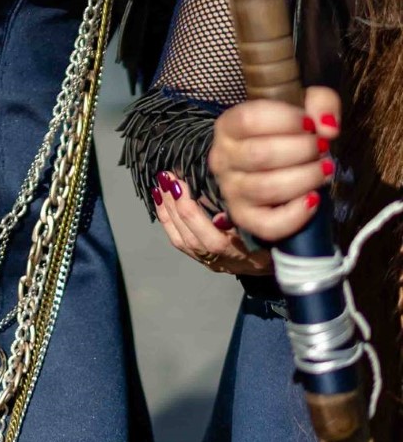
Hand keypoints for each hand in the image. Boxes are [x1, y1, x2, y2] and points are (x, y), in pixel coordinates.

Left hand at [151, 169, 270, 275]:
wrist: (283, 263)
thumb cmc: (275, 234)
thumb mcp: (269, 221)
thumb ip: (246, 209)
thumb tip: (223, 185)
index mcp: (241, 251)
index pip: (210, 238)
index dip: (191, 209)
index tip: (182, 181)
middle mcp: (223, 259)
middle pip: (190, 237)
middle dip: (174, 205)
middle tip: (166, 178)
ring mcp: (211, 261)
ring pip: (181, 240)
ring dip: (167, 212)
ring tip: (159, 188)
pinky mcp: (204, 260)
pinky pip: (179, 242)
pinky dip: (167, 222)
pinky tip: (161, 203)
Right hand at [208, 85, 340, 243]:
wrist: (272, 160)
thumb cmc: (286, 132)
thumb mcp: (303, 106)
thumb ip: (320, 103)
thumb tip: (328, 127)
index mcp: (228, 125)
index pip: (250, 120)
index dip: (286, 121)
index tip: (311, 124)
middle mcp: (222, 158)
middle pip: (261, 155)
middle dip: (302, 151)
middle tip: (322, 149)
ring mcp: (230, 190)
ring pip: (267, 189)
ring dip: (305, 179)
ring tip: (324, 170)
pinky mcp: (245, 218)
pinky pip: (268, 224)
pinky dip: (296, 215)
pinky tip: (313, 199)